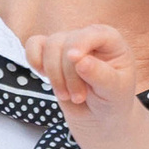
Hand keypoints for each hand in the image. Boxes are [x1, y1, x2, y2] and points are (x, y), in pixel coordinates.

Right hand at [23, 22, 138, 121]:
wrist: (99, 115)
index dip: (80, 44)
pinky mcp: (50, 55)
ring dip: (54, 75)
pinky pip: (33, 45)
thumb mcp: (114, 91)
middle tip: (79, 97)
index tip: (76, 61)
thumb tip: (80, 60)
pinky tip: (43, 75)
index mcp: (110, 41)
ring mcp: (67, 45)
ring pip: (49, 46)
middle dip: (68, 73)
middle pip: (66, 42)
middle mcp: (87, 38)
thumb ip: (100, 75)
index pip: (92, 33)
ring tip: (66, 96)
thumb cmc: (113, 99)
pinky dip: (33, 60)